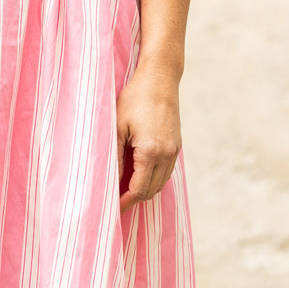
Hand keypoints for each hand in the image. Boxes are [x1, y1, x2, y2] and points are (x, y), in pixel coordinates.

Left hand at [117, 64, 181, 209]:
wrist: (160, 78)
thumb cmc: (135, 98)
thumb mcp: (117, 126)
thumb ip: (115, 156)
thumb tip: (112, 181)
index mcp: (151, 152)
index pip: (139, 189)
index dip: (125, 202)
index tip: (112, 209)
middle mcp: (167, 154)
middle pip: (151, 190)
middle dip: (134, 199)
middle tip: (115, 202)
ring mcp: (175, 150)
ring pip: (161, 183)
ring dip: (144, 190)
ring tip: (124, 191)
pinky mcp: (177, 145)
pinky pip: (166, 171)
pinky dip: (153, 179)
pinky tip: (138, 175)